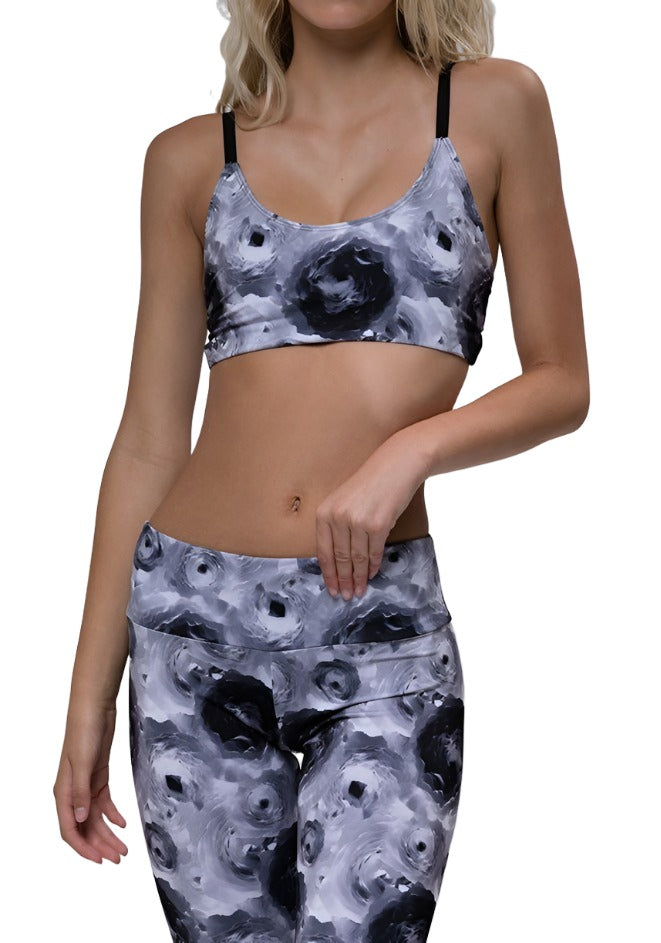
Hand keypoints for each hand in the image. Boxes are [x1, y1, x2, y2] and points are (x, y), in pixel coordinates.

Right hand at [53, 702, 127, 863]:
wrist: (94, 709)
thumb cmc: (84, 732)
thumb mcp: (83, 763)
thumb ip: (82, 792)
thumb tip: (82, 820)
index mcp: (63, 793)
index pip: (70, 830)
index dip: (83, 848)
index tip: (100, 860)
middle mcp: (73, 793)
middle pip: (85, 828)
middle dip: (100, 845)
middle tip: (118, 858)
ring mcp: (85, 785)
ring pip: (96, 819)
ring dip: (108, 834)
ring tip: (123, 848)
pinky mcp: (98, 777)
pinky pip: (104, 803)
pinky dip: (113, 815)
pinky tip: (123, 823)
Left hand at [315, 429, 428, 598]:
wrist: (395, 466)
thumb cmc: (370, 484)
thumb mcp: (344, 502)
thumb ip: (337, 526)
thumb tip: (338, 561)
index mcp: (324, 512)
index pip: (323, 552)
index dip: (328, 574)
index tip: (332, 589)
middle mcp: (337, 517)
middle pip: (339, 558)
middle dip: (343, 581)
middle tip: (346, 596)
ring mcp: (357, 521)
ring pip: (356, 559)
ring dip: (358, 578)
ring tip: (359, 591)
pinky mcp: (378, 524)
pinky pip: (373, 552)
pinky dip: (372, 566)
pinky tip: (371, 574)